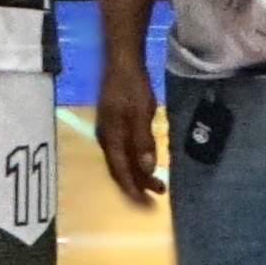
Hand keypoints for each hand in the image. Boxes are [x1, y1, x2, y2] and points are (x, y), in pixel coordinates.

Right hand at [91, 66, 164, 208]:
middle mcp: (106, 138)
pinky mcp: (114, 123)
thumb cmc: (131, 85)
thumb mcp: (141, 113)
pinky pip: (123, 150)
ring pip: (121, 160)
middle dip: (138, 185)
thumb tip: (147, 169)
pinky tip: (145, 159)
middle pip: (120, 170)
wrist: (121, 60)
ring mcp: (108, 130)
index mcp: (111, 138)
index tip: (149, 204)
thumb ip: (142, 141)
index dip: (134, 190)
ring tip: (155, 181)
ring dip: (138, 173)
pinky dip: (135, 160)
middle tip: (159, 193)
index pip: (121, 173)